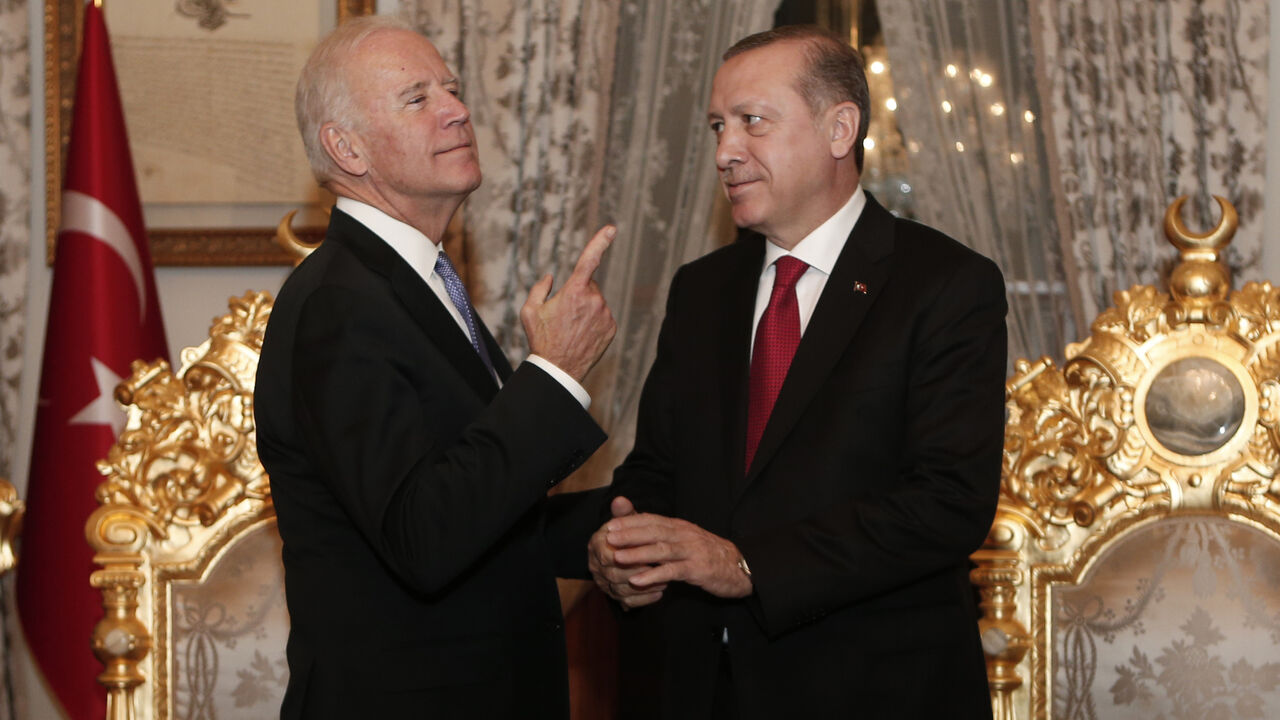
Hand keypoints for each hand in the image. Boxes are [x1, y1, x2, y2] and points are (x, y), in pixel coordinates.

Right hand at [521, 225, 617, 381]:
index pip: (589, 260)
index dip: (600, 242)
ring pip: (596, 301)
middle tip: (563, 315)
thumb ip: (539, 288)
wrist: (559, 369)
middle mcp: (594, 300)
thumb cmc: (541, 339)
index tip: (611, 229)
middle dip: (577, 294)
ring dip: (586, 309)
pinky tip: (582, 334)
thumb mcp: (529, 311)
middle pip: (588, 286)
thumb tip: (551, 277)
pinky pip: (603, 316)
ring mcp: (605, 314)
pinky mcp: (611, 327)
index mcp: (574, 291)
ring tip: (571, 328)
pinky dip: (594, 321)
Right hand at [588, 496, 666, 608]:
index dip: (628, 555)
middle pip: (614, 574)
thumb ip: (625, 513)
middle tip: (660, 569)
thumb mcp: (626, 522)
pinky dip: (644, 599)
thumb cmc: (627, 534)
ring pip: (621, 590)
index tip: (648, 552)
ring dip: (644, 587)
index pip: (608, 555)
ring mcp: (604, 583)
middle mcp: (596, 566)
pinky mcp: (614, 597)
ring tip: (666, 582)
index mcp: (596, 546)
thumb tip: (621, 500)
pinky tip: (660, 593)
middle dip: (638, 572)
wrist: (623, 550)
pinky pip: (627, 602)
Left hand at [605, 512, 752, 598]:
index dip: (631, 521)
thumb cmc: (708, 554)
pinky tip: (638, 581)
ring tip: (616, 557)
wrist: (740, 566)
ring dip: (637, 553)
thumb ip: (665, 536)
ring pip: (661, 550)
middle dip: (629, 533)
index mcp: (680, 527)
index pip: (652, 519)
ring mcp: (692, 551)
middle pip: (654, 531)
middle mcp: (685, 535)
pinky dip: (654, 576)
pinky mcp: (698, 569)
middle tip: (608, 536)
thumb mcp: (686, 540)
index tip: (611, 524)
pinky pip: (673, 572)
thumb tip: (640, 532)